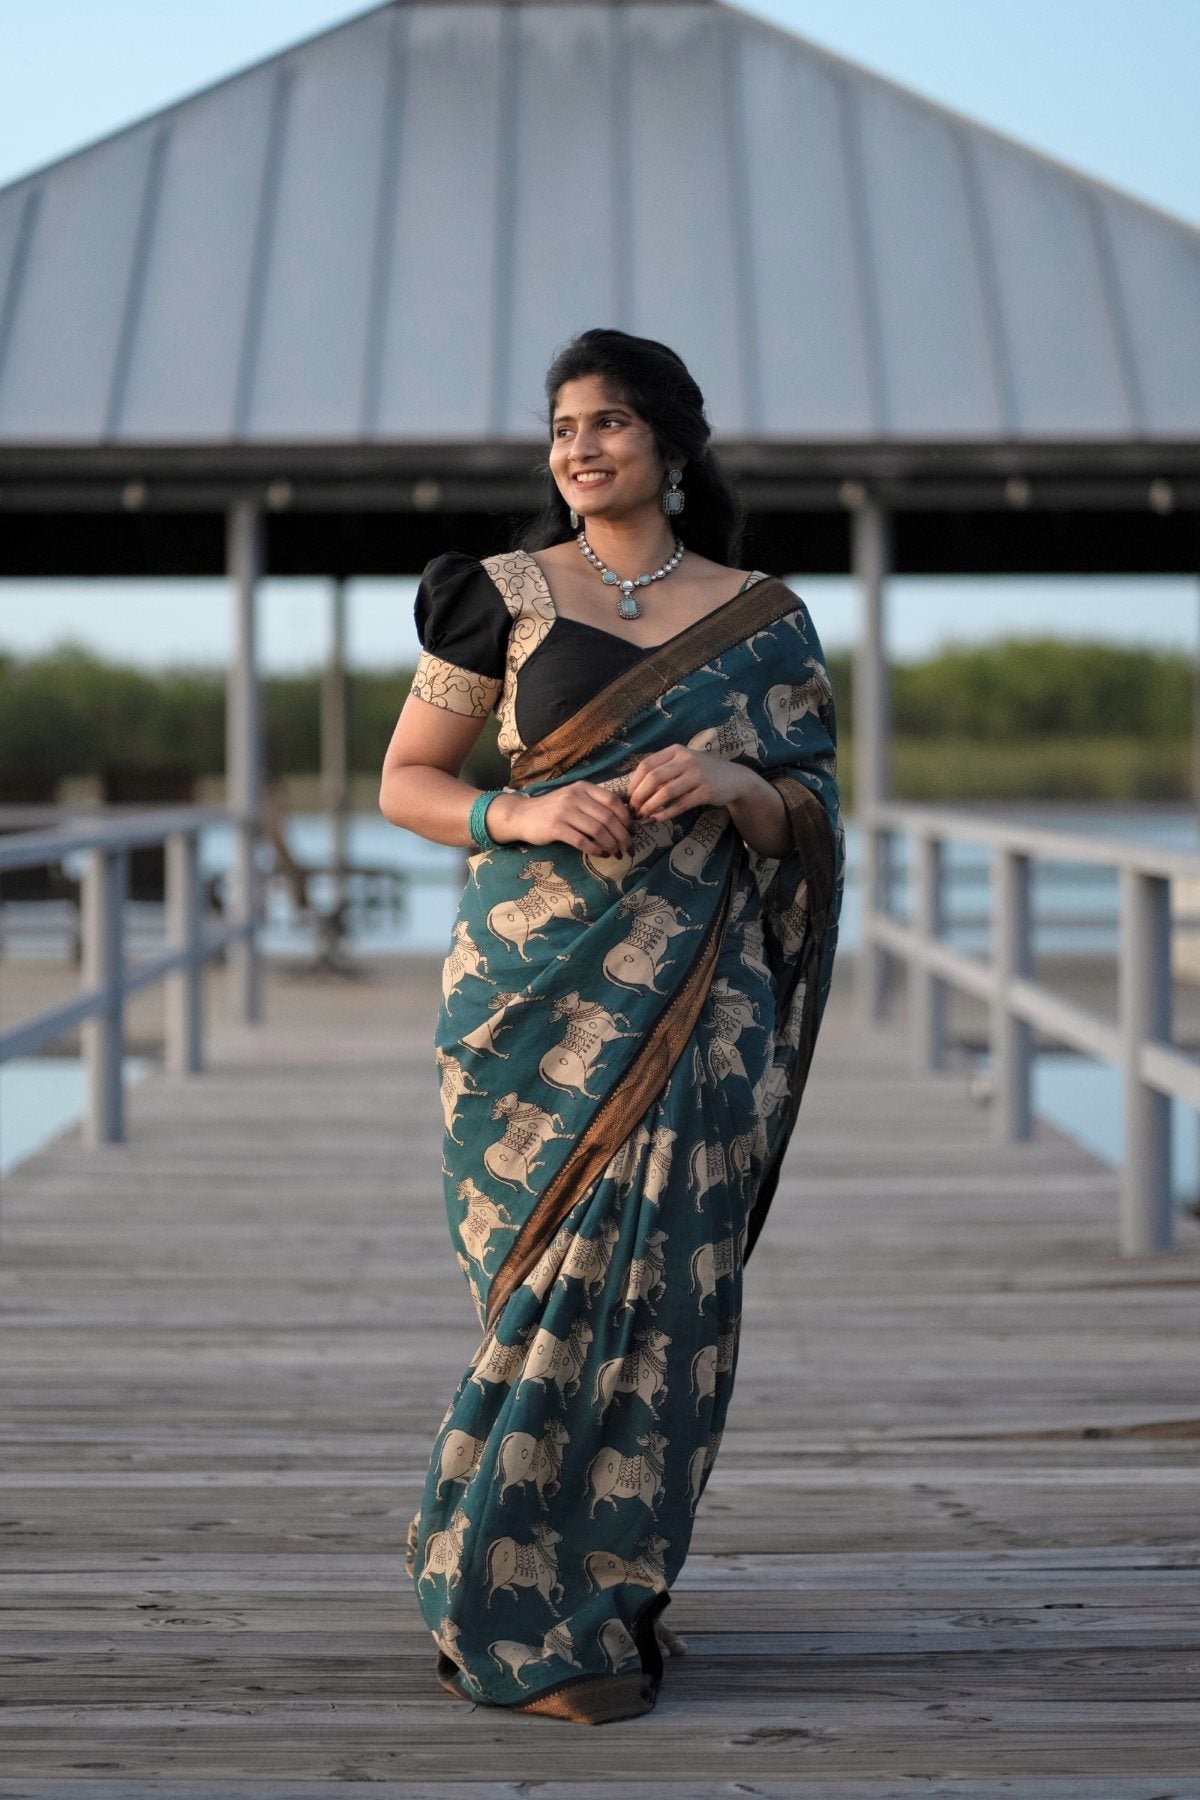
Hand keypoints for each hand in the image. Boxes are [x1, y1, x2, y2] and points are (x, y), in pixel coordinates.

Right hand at [489, 781, 632, 855]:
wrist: (522, 815)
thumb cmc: (552, 809)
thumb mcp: (574, 798)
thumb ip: (595, 802)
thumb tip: (625, 812)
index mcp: (583, 788)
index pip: (612, 800)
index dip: (626, 817)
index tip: (632, 831)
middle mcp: (575, 797)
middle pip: (608, 817)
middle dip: (622, 836)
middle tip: (629, 848)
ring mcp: (565, 811)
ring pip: (597, 830)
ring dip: (611, 845)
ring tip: (617, 854)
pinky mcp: (556, 827)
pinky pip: (582, 840)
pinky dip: (595, 849)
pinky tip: (601, 854)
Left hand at [626, 746, 749, 821]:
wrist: (735, 779)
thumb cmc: (703, 772)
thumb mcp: (683, 763)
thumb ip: (662, 770)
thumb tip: (634, 790)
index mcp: (676, 750)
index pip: (646, 765)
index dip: (633, 783)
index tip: (628, 798)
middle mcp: (686, 759)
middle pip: (653, 779)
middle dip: (638, 797)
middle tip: (633, 810)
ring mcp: (697, 775)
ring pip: (664, 792)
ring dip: (649, 807)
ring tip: (642, 816)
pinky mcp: (705, 791)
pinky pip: (679, 804)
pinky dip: (665, 814)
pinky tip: (657, 819)